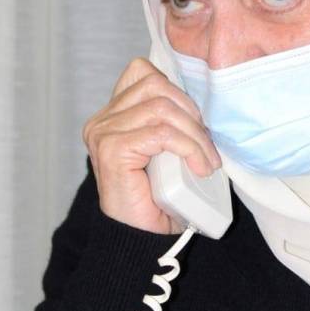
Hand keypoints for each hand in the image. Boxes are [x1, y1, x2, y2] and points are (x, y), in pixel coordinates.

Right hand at [82, 57, 221, 233]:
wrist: (145, 239)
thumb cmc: (161, 196)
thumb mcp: (169, 147)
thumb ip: (172, 118)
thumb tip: (204, 97)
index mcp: (113, 114)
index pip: (143, 71)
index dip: (177, 90)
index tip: (195, 121)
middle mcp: (102, 120)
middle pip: (157, 86)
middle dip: (191, 113)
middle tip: (207, 145)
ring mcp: (103, 134)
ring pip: (162, 108)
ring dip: (194, 134)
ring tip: (206, 160)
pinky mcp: (112, 150)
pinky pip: (162, 134)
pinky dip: (189, 148)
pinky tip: (200, 167)